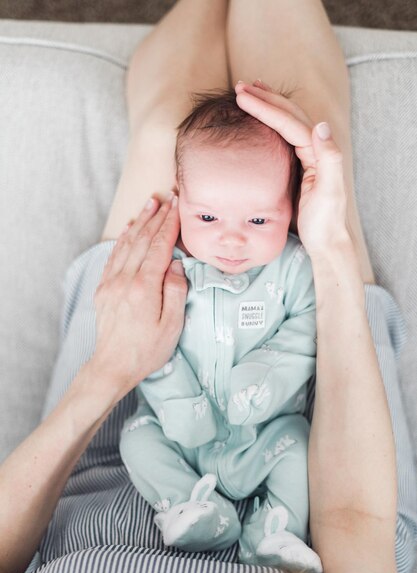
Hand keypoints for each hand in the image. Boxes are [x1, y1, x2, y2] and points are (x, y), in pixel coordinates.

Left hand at [92, 194, 187, 402]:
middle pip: (142, 240)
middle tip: (167, 196)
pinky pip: (113, 256)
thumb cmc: (147, 350)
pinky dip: (122, 238)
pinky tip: (129, 228)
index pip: (159, 247)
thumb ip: (175, 292)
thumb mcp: (172, 326)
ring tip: (150, 204)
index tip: (178, 206)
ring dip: (140, 222)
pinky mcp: (104, 289)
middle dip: (157, 216)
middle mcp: (125, 280)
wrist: (112, 366)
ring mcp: (111, 283)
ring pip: (126, 244)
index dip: (170, 224)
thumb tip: (176, 265)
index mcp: (144, 288)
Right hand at [235, 81, 349, 257]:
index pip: (289, 121)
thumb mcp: (329, 193)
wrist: (326, 243)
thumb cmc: (324, 222)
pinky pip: (283, 137)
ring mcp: (308, 157)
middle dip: (265, 98)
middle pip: (288, 114)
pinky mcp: (301, 167)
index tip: (242, 97)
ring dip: (267, 106)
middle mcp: (315, 149)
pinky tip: (258, 123)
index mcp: (318, 152)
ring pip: (286, 122)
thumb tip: (321, 125)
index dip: (265, 106)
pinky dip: (269, 124)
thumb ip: (330, 159)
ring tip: (248, 94)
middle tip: (240, 87)